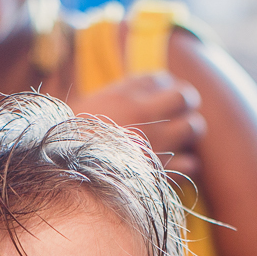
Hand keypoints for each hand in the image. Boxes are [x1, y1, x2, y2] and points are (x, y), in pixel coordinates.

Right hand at [69, 73, 205, 177]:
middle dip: (186, 104)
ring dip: (190, 131)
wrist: (62, 176)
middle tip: (180, 113)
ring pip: (194, 127)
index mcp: (122, 95)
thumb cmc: (69, 143)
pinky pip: (191, 163)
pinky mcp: (159, 171)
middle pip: (184, 97)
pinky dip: (187, 164)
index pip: (160, 79)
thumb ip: (117, 96)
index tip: (161, 97)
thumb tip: (142, 93)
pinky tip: (176, 164)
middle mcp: (142, 114)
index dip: (164, 87)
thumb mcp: (87, 108)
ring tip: (179, 138)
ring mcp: (154, 142)